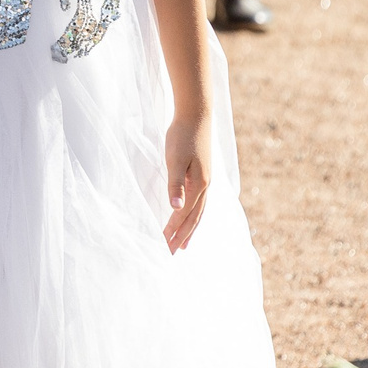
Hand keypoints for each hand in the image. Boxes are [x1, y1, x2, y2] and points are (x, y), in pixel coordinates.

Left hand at [162, 110, 209, 251]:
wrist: (196, 115)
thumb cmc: (182, 136)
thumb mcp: (175, 159)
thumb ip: (175, 184)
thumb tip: (176, 208)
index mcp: (198, 185)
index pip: (183, 214)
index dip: (173, 230)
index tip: (163, 245)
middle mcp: (205, 186)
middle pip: (194, 218)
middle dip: (183, 236)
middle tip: (173, 253)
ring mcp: (205, 180)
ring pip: (199, 211)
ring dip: (190, 228)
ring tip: (184, 243)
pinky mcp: (202, 173)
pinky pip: (199, 201)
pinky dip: (194, 214)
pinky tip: (189, 215)